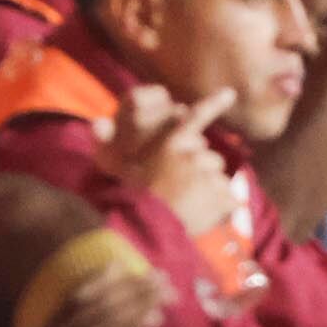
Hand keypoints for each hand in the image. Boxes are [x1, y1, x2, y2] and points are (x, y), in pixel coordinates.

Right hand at [98, 87, 237, 236]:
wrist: (137, 233)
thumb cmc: (127, 203)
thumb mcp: (125, 170)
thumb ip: (130, 150)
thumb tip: (95, 122)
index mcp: (170, 144)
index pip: (196, 117)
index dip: (214, 104)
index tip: (230, 93)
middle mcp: (192, 154)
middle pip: (213, 160)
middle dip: (203, 174)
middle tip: (181, 193)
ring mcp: (208, 175)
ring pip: (222, 182)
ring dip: (210, 193)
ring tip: (186, 208)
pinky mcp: (220, 196)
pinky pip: (231, 202)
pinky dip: (221, 210)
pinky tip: (202, 219)